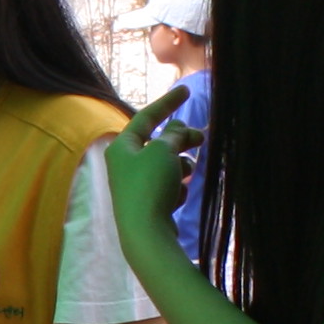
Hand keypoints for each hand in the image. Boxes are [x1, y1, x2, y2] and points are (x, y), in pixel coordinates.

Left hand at [101, 90, 200, 230]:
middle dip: (181, 140)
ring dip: (180, 166)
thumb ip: (173, 135)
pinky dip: (176, 187)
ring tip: (185, 174)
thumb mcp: (163, 151)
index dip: (167, 103)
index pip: (146, 117)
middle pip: (158, 142)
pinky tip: (177, 197)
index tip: (186, 90)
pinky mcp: (147, 203)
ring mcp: (135, 185)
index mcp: (122, 147)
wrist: (146, 233)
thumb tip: (177, 128)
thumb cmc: (150, 185)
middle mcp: (125, 164)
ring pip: (166, 165)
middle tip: (202, 139)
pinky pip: (167, 186)